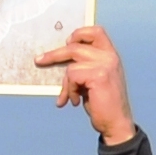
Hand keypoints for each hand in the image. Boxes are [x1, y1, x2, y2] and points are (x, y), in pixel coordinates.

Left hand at [32, 25, 135, 144]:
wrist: (116, 123)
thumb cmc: (103, 104)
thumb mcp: (92, 81)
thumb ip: (83, 67)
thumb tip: (59, 61)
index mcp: (110, 55)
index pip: (95, 31)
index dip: (79, 34)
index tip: (67, 43)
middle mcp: (109, 56)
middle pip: (75, 46)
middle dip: (54, 54)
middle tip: (39, 60)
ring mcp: (105, 64)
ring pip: (71, 64)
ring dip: (66, 83)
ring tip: (69, 97)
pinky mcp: (99, 75)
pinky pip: (72, 76)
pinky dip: (70, 90)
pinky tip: (76, 101)